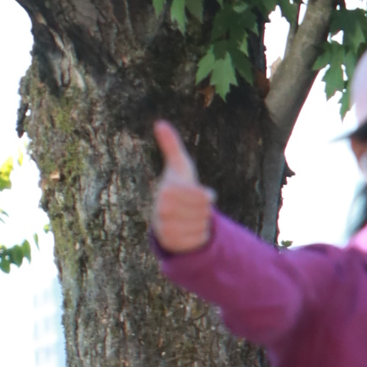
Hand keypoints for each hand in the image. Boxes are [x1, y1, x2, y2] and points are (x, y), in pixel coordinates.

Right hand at [150, 121, 215, 253]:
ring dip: (202, 223)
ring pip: (202, 226)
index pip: (203, 196)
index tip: (200, 194)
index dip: (207, 196)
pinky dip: (199, 236)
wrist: (168, 217)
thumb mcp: (178, 166)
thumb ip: (171, 145)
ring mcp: (165, 228)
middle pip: (203, 212)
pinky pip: (199, 239)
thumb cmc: (177, 187)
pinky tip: (189, 231)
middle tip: (193, 208)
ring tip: (190, 218)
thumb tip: (160, 122)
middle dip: (204, 210)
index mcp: (166, 191)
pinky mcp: (170, 244)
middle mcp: (161, 211)